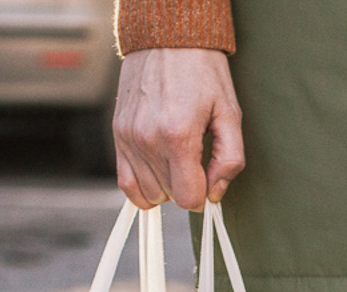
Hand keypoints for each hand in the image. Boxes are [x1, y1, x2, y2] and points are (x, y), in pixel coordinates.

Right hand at [112, 48, 244, 209]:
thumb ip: (229, 159)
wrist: (167, 39)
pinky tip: (157, 175)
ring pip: (148, 193)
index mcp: (178, 135)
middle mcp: (148, 139)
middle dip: (186, 186)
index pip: (187, 197)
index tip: (208, 180)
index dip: (202, 196)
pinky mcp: (117, 134)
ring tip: (177, 160)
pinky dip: (142, 188)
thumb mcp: (230, 114)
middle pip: (169, 196)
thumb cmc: (202, 73)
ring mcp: (128, 138)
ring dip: (166, 186)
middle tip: (195, 161)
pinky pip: (125, 182)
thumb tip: (215, 193)